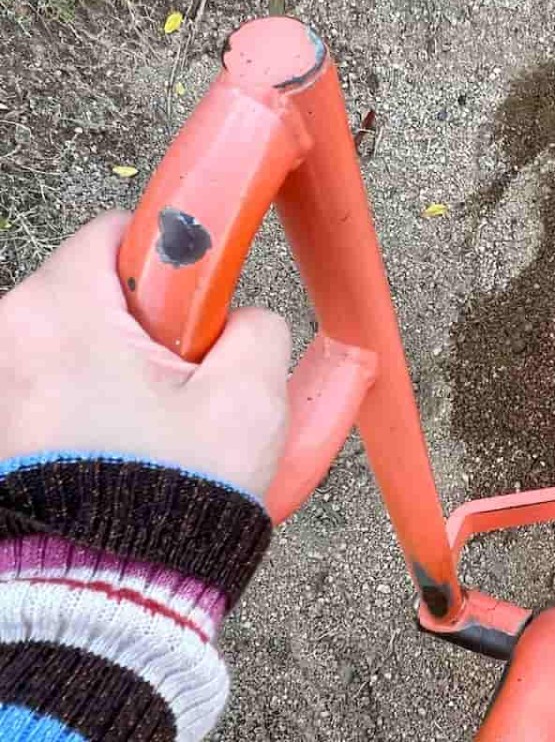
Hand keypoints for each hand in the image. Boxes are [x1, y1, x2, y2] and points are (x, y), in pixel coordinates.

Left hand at [0, 211, 290, 496]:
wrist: (108, 596)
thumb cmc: (170, 494)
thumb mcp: (248, 399)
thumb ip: (257, 329)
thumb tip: (243, 322)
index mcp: (58, 313)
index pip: (121, 232)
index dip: (180, 263)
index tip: (207, 309)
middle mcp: (8, 339)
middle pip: (102, 291)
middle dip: (156, 326)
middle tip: (193, 385)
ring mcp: (0, 389)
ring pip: (87, 343)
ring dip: (131, 370)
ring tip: (165, 429)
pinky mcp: (4, 430)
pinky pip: (64, 387)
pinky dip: (102, 404)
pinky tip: (135, 449)